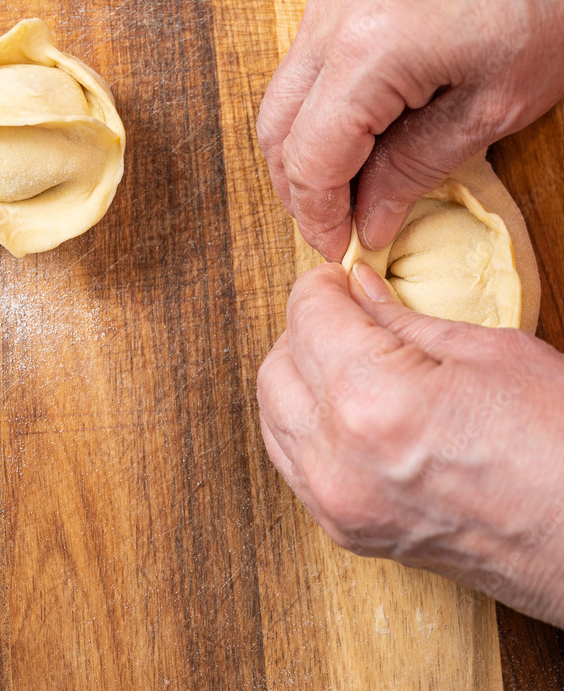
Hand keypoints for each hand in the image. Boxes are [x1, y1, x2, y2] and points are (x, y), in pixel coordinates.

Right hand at [257, 0, 563, 259]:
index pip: (309, 158)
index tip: (339, 246)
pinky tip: (352, 139)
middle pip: (277, 130)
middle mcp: (333, 15)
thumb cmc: (552, 0)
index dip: (318, 215)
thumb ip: (414, 170)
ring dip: (303, 153)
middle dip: (299, 191)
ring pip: (281, 99)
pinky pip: (303, 68)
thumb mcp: (492, 108)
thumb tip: (369, 221)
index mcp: (369, 48)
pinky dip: (315, 114)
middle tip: (335, 227)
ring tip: (346, 189)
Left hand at [258, 261, 563, 626]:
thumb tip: (357, 288)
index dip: (321, 286)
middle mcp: (337, 457)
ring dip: (297, 378)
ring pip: (273, 417)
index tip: (338, 277)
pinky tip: (342, 409)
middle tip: (345, 315)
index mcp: (372, 401)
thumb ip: (402, 319)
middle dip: (303, 330)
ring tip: (344, 360)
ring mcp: (335, 502)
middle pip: (275, 367)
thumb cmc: (562, 446)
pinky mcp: (344, 531)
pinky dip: (304, 425)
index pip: (307, 317)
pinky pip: (291, 462)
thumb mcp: (490, 355)